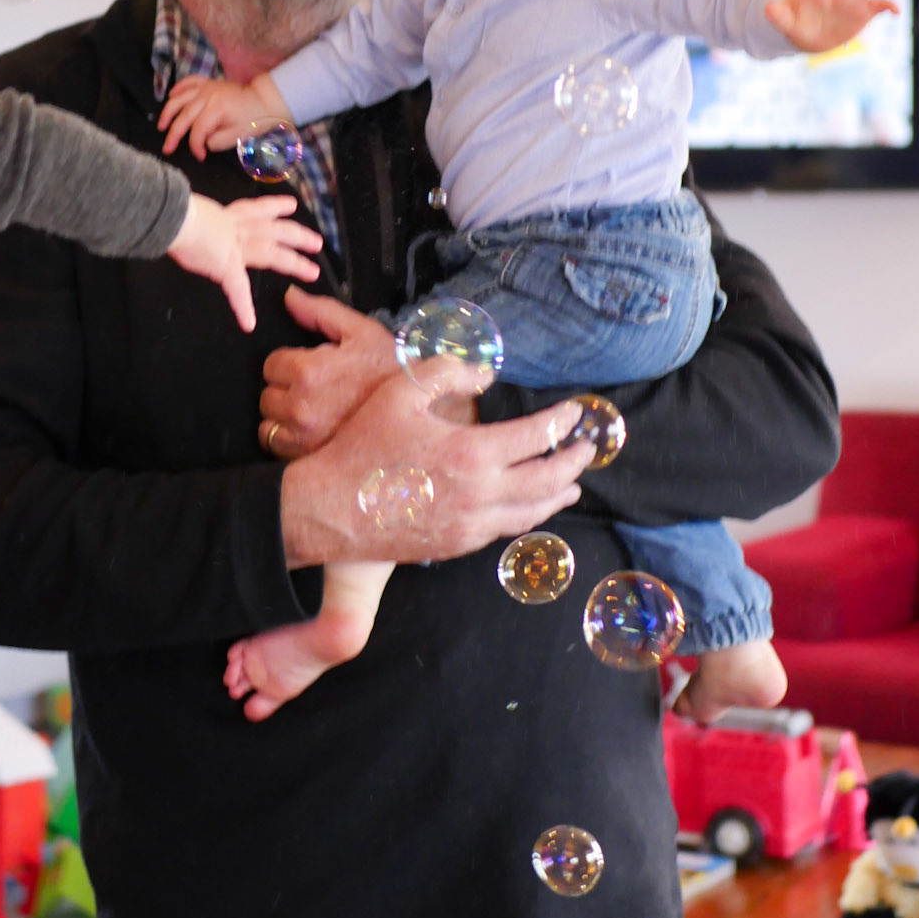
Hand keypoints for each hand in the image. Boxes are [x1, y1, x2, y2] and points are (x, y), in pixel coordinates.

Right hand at [159, 71, 287, 160]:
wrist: (262, 100)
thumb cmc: (251, 120)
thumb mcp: (236, 137)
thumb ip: (215, 141)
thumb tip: (202, 141)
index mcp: (217, 109)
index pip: (198, 131)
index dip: (195, 146)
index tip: (199, 156)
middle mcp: (208, 96)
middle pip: (184, 116)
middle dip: (174, 135)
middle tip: (167, 149)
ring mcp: (206, 87)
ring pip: (180, 98)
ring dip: (168, 112)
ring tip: (161, 126)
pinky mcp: (208, 82)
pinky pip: (188, 81)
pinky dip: (178, 88)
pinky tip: (170, 96)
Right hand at [168, 194, 322, 331]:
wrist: (174, 218)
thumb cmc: (175, 212)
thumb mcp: (190, 211)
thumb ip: (197, 221)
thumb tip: (186, 223)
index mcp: (228, 215)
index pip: (258, 208)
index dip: (276, 207)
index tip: (291, 206)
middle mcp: (238, 228)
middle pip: (276, 230)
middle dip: (297, 236)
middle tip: (317, 243)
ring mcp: (236, 247)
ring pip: (273, 253)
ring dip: (294, 263)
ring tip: (312, 272)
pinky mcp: (228, 267)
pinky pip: (238, 291)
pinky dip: (242, 308)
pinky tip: (248, 323)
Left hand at [259, 286, 403, 455]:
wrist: (413, 411)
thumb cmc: (388, 369)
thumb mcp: (360, 332)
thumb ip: (320, 311)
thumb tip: (289, 295)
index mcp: (309, 372)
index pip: (272, 364)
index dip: (290, 363)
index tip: (311, 367)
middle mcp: (300, 407)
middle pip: (268, 393)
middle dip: (286, 388)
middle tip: (314, 388)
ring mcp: (302, 437)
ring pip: (268, 421)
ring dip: (283, 415)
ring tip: (311, 409)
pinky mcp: (306, 457)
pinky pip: (275, 445)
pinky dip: (286, 438)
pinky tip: (309, 430)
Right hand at [280, 366, 588, 567]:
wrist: (330, 509)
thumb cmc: (362, 447)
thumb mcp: (400, 393)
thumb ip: (446, 373)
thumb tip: (485, 372)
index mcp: (472, 453)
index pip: (536, 437)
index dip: (560, 424)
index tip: (575, 414)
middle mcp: (481, 495)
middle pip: (546, 482)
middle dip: (573, 464)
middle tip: (588, 450)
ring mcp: (470, 526)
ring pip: (530, 513)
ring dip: (556, 496)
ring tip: (571, 486)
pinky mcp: (456, 545)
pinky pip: (503, 531)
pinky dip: (525, 516)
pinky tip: (526, 508)